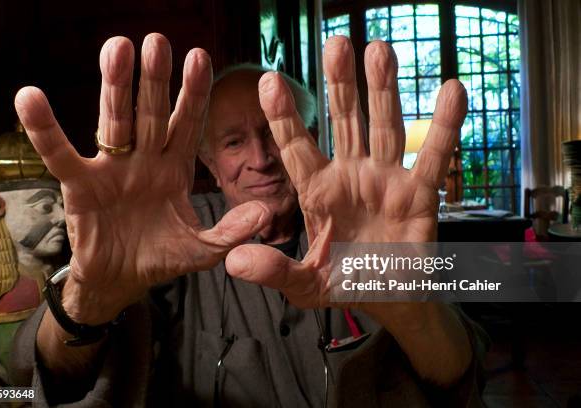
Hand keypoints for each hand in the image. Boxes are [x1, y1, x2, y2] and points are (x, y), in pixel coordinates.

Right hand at [14, 34, 270, 323]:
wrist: (121, 282)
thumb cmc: (160, 258)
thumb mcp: (202, 249)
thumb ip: (231, 231)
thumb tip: (265, 212)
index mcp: (175, 169)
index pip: (187, 125)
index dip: (193, 94)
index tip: (200, 58)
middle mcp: (144, 160)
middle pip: (150, 113)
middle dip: (155, 80)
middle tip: (158, 42)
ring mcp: (112, 169)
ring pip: (113, 121)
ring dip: (114, 87)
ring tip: (117, 48)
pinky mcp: (79, 185)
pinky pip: (61, 154)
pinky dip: (45, 130)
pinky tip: (30, 98)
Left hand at [225, 37, 466, 310]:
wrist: (389, 299)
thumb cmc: (345, 285)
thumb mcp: (304, 284)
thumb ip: (274, 270)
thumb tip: (233, 264)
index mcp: (317, 192)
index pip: (296, 148)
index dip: (283, 117)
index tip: (267, 81)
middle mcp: (351, 176)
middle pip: (344, 122)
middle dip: (339, 85)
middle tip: (335, 43)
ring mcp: (386, 180)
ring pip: (384, 127)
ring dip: (383, 90)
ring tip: (379, 48)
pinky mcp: (419, 194)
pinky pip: (433, 156)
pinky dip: (443, 126)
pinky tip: (450, 90)